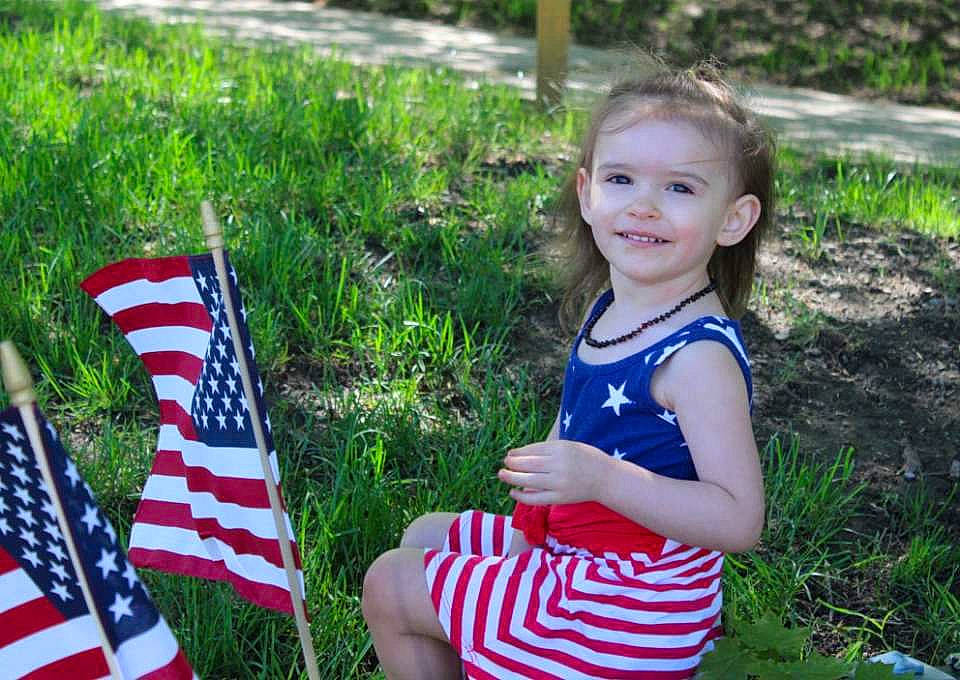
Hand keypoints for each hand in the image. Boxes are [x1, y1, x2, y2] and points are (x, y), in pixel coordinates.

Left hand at [497, 440, 611, 504]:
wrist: (605, 478)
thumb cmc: (585, 459)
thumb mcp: (569, 446)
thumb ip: (547, 450)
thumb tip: (520, 456)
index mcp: (561, 449)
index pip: (532, 450)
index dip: (518, 452)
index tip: (510, 454)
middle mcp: (559, 465)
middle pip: (527, 464)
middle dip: (512, 463)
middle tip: (504, 463)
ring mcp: (559, 483)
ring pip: (528, 481)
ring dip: (511, 478)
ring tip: (502, 474)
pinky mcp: (560, 498)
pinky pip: (536, 498)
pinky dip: (521, 496)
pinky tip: (513, 492)